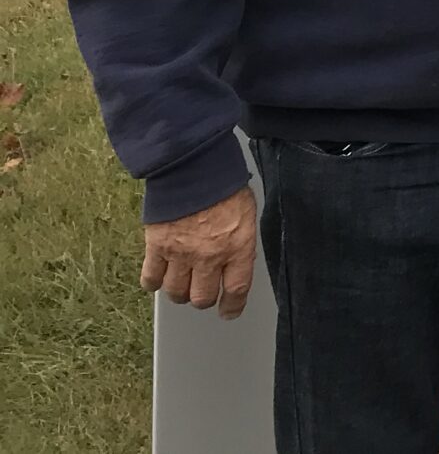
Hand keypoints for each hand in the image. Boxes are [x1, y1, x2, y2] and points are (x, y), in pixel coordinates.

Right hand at [142, 185, 257, 318]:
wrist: (194, 166)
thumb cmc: (224, 185)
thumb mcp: (247, 214)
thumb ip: (240, 242)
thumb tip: (236, 261)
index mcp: (237, 246)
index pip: (236, 290)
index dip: (232, 306)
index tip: (228, 311)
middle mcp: (209, 256)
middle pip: (201, 298)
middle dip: (202, 298)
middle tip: (202, 290)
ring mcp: (180, 254)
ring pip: (176, 293)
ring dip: (179, 291)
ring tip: (182, 282)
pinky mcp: (156, 247)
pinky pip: (150, 279)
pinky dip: (153, 282)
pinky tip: (159, 276)